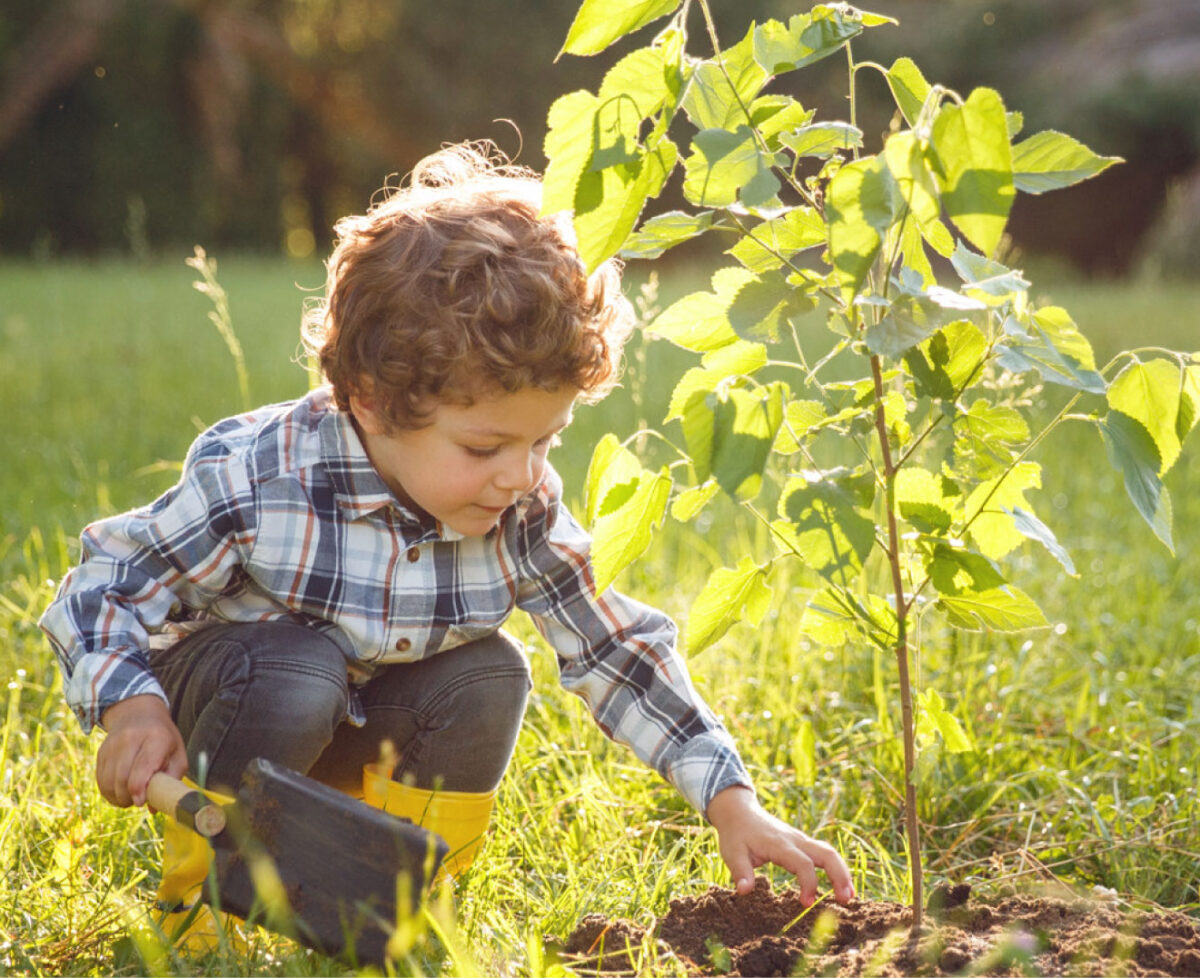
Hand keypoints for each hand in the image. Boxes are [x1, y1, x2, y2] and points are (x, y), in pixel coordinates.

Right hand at [96, 694, 187, 807]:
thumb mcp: (177, 755)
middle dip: (129, 798)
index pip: (142, 769)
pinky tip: (120, 792)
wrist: (139, 714)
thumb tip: (153, 808)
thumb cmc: (164, 740)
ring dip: (118, 798)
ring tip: (130, 797)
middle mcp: (130, 739)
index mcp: (156, 738)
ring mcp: (113, 745)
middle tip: (138, 800)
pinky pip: (100, 780)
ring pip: (108, 782)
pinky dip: (109, 792)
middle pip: (122, 779)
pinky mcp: (101, 752)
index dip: (139, 791)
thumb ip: (171, 780)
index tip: (142, 802)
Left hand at [706, 785, 854, 905]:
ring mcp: (801, 840)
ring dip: (842, 872)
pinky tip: (840, 886)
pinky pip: (824, 853)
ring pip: (829, 852)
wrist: (739, 811)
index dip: (809, 883)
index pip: (802, 863)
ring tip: (848, 896)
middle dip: (839, 875)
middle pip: (826, 853)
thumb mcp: (732, 853)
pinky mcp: (802, 843)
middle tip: (845, 899)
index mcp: (779, 844)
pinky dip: (836, 868)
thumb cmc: (736, 835)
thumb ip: (740, 872)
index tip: (805, 904)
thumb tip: (744, 892)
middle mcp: (795, 840)